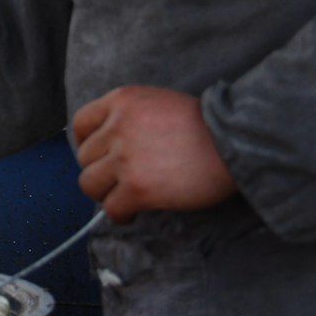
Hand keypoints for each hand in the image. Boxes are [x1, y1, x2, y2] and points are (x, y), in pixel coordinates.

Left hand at [74, 86, 236, 223]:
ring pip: (89, 184)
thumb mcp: (160, 103)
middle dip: (99, 170)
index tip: (95, 155)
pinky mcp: (137, 188)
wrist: (235, 142)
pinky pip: (111, 208)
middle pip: (84, 157)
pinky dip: (119, 215)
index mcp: (122, 101)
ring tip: (123, 198)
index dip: (84, 143)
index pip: (81, 123)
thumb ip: (131, 117)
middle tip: (118, 180)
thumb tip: (111, 144)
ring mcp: (125, 158)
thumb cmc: (207, 125)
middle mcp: (117, 127)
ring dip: (104, 194)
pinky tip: (133, 213)